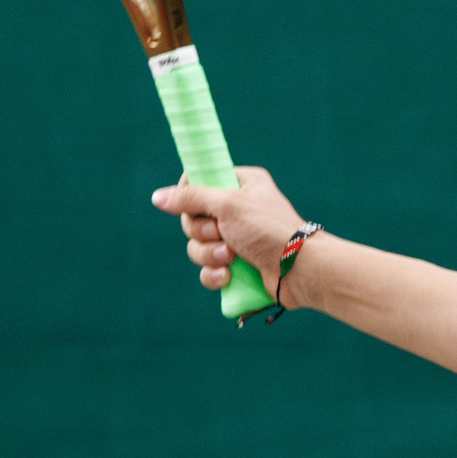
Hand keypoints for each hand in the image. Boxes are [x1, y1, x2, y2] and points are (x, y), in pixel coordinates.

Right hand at [151, 167, 306, 297]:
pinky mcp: (236, 265)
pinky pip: (208, 269)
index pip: (198, 181)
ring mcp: (236, 238)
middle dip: (203, 232)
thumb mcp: (228, 205)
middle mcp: (237, 209)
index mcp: (241, 184)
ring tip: (230, 258)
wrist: (298, 270)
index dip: (189, 196)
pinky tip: (228, 276)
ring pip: (197, 246)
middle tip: (222, 234)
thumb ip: (191, 199)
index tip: (192, 205)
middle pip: (192, 218)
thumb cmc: (269, 230)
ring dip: (208, 254)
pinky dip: (214, 274)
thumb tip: (157, 197)